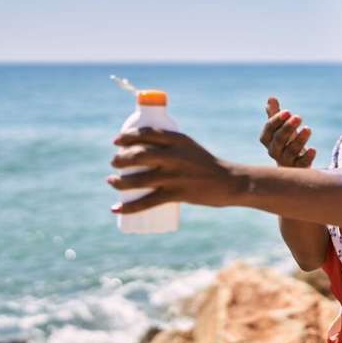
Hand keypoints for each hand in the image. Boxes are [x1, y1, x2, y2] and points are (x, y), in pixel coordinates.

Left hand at [107, 128, 241, 212]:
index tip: (116, 142)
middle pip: (138, 155)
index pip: (146, 133)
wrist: (230, 182)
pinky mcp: (177, 194)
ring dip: (119, 182)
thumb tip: (141, 153)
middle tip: (114, 163)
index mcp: (179, 139)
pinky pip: (147, 202)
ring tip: (111, 181)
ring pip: (139, 179)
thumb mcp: (190, 148)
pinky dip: (129, 207)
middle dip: (120, 159)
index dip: (127, 137)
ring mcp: (175, 175)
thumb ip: (169, 148)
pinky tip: (115, 209)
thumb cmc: (207, 165)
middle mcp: (175, 155)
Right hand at [259, 96, 315, 167]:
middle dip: (287, 128)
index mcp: (268, 140)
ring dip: (300, 139)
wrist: (293, 164)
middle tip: (298, 117)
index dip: (276, 121)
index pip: (268, 130)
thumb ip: (275, 114)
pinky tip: (313, 149)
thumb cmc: (285, 141)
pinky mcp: (298, 168)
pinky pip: (301, 164)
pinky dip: (307, 157)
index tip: (287, 112)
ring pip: (291, 151)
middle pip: (279, 140)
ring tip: (308, 128)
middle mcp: (274, 151)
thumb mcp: (280, 128)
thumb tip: (271, 98)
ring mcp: (286, 161)